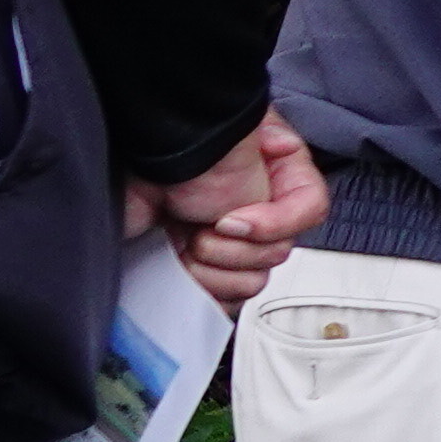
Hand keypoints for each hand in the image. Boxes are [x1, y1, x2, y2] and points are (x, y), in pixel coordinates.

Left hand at [132, 111, 326, 313]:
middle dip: (234, 248)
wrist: (129, 168)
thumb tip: (283, 154)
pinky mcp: (204, 267)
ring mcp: (230, 243)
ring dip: (213, 268)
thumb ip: (274, 153)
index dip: (277, 224)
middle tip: (203, 225)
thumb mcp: (243, 142)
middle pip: (277, 253)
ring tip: (185, 241)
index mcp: (280, 177)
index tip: (230, 221)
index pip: (311, 210)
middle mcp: (260, 212)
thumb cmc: (180, 147)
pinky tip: (183, 266)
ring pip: (251, 281)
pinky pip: (224, 299)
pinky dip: (203, 289)